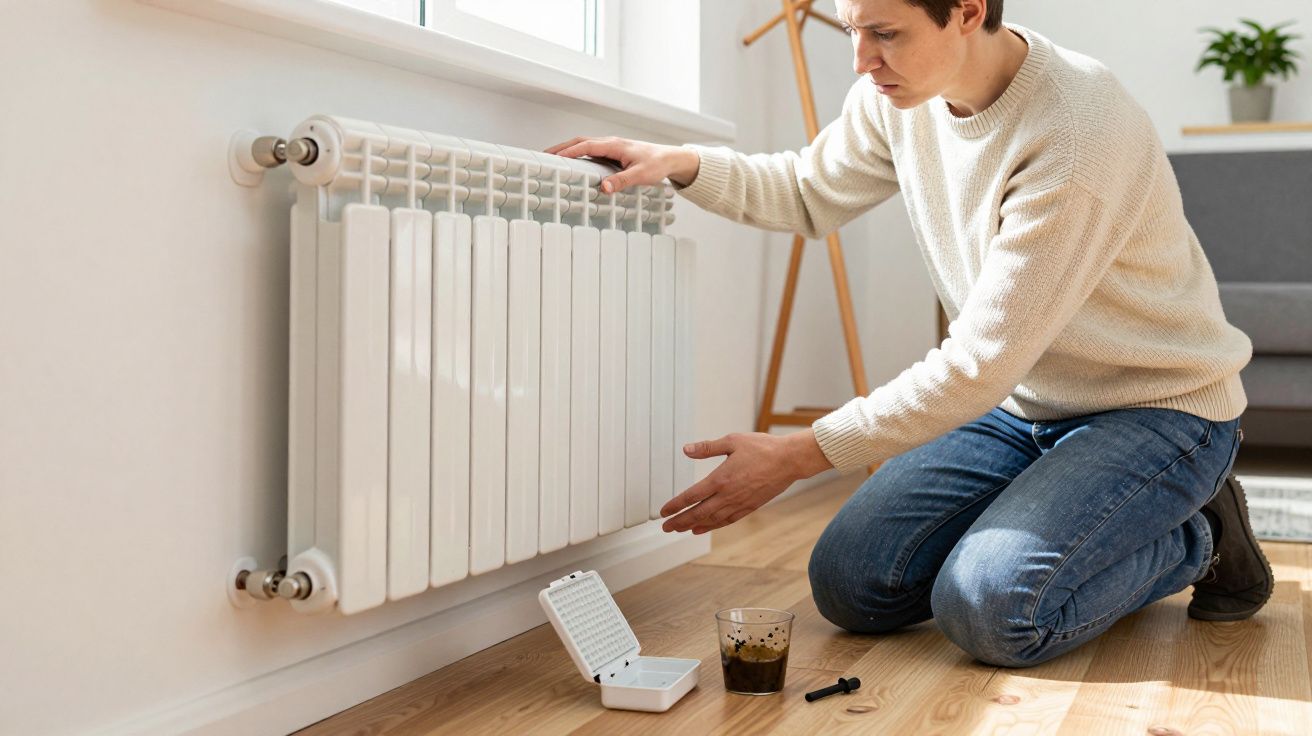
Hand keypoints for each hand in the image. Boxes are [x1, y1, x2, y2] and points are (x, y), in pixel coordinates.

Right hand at [543, 136, 700, 193]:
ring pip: (584, 146)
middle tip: (544, 156)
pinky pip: (591, 151)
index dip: (568, 152)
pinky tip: (574, 164)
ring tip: (553, 159)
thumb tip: (604, 187)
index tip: (553, 158)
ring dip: (568, 150)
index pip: (585, 146)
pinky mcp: (614, 153)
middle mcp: (610, 143)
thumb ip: (622, 181)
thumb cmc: (658, 163)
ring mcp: (612, 147)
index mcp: (614, 145)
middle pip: (579, 142)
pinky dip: (579, 155)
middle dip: (561, 148)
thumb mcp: (641, 175)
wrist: (671, 159)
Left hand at [659, 429, 833, 534]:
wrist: (789, 460)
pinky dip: (713, 526)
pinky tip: (703, 529)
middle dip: (680, 521)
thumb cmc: (762, 447)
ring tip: (680, 529)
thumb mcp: (732, 441)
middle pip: (698, 513)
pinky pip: (727, 521)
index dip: (675, 505)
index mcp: (721, 478)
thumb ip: (707, 447)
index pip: (691, 496)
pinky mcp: (749, 507)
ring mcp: (739, 503)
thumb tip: (686, 449)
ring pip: (712, 520)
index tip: (663, 512)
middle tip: (666, 528)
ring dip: (693, 526)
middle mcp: (728, 495)